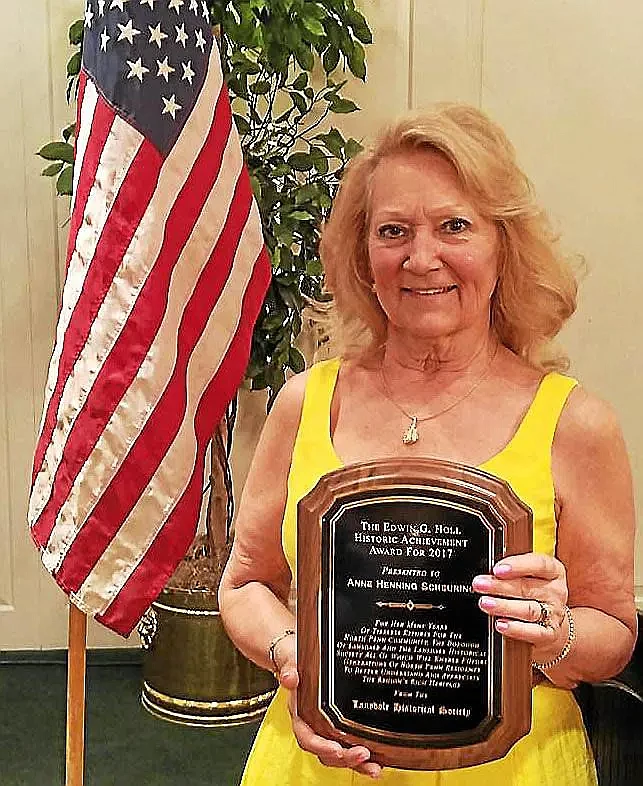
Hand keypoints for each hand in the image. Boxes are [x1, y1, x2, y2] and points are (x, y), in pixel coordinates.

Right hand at [273, 636, 381, 777]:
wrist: (299, 660)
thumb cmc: (296, 664)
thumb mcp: (292, 663)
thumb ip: (291, 671)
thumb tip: (290, 678)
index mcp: (300, 715)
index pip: (307, 737)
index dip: (321, 746)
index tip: (336, 750)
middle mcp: (313, 726)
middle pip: (326, 752)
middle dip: (345, 758)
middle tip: (363, 755)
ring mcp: (326, 729)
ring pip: (339, 754)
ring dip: (356, 763)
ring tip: (374, 768)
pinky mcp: (339, 728)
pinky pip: (349, 746)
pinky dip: (362, 756)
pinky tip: (378, 760)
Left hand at [472, 552, 569, 661]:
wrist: (557, 623)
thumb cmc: (536, 592)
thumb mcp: (530, 575)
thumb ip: (512, 571)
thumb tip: (488, 574)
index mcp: (553, 571)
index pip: (539, 564)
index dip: (518, 566)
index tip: (497, 569)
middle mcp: (555, 592)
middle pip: (527, 588)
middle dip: (500, 586)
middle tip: (479, 584)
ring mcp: (554, 614)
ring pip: (528, 610)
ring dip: (504, 606)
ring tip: (485, 603)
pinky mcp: (550, 634)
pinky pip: (533, 632)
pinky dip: (516, 629)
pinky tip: (500, 624)